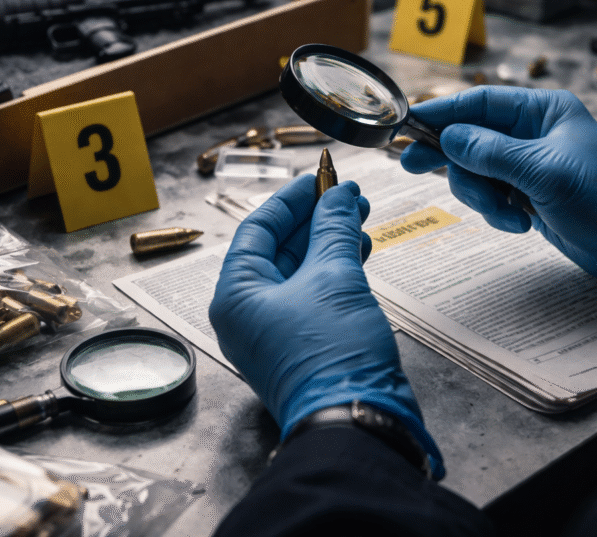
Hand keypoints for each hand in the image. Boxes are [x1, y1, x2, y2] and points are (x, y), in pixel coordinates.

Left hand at [209, 173, 443, 476]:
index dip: (293, 198)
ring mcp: (272, 331)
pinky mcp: (300, 344)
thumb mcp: (334, 277)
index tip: (321, 176)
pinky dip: (334, 270)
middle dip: (317, 218)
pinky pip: (311, 294)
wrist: (356, 420)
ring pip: (299, 271)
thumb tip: (339, 194)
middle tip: (349, 194)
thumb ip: (334, 228)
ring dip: (330, 242)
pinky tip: (359, 252)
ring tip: (361, 218)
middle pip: (278, 248)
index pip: (258, 229)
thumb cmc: (333, 356)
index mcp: (236, 294)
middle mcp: (246, 313)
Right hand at [400, 86, 596, 297]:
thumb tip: (448, 137)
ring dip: (481, 196)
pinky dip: (496, 211)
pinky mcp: (526, 193)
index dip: (441, 112)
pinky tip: (521, 223)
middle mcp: (532, 133)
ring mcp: (527, 165)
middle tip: (412, 165)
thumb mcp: (547, 174)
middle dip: (453, 161)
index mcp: (543, 112)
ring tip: (509, 214)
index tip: (408, 123)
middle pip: (468, 138)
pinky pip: (489, 195)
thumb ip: (493, 153)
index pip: (480, 103)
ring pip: (474, 171)